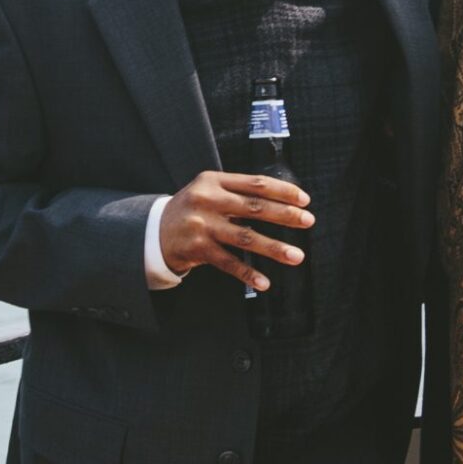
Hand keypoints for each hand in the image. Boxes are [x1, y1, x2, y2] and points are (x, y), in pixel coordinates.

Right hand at [159, 171, 312, 290]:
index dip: (283, 191)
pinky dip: (248, 273)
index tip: (304, 200)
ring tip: (297, 256)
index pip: (256, 183)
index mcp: (214, 181)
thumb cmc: (193, 210)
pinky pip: (228, 262)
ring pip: (246, 237)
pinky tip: (264, 282)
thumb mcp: (210, 191)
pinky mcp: (197, 248)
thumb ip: (239, 193)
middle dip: (285, 215)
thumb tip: (284, 203)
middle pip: (254, 207)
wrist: (153, 231)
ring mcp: (201, 225)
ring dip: (274, 248)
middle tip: (308, 222)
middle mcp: (207, 200)